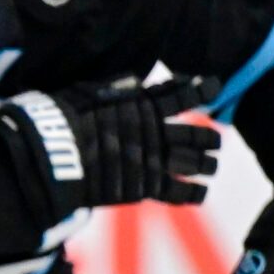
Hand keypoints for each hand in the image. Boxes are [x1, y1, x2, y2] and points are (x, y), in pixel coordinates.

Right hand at [0, 77, 223, 229]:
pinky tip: (201, 193)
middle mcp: (156, 130)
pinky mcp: (146, 185)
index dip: (201, 89)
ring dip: (206, 165)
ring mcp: (153, 158)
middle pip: (194, 133)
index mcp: (144, 104)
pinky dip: (193, 193)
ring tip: (212, 167)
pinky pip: (178, 191)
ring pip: (193, 162)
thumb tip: (134, 80)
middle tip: (216, 141)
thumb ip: (116, 87)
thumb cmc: (67, 118)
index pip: (180, 94)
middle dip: (208, 138)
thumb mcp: (91, 91)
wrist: (57, 150)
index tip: (215, 86)